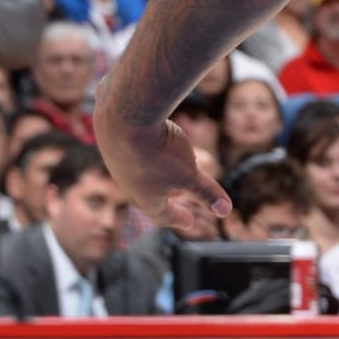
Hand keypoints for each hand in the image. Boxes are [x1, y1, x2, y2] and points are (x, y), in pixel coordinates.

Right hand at [94, 103, 230, 232]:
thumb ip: (206, 192)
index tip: (190, 222)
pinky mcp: (113, 138)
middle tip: (176, 200)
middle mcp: (128, 182)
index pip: (162, 214)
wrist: (124, 117)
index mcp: (146, 197)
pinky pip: (130, 149)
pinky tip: (148, 141)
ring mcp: (117, 160)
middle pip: (146, 196)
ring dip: (152, 175)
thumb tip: (225, 211)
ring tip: (165, 172)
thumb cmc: (158, 152)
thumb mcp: (189, 174)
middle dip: (162, 199)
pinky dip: (143, 151)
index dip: (178, 218)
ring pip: (137, 172)